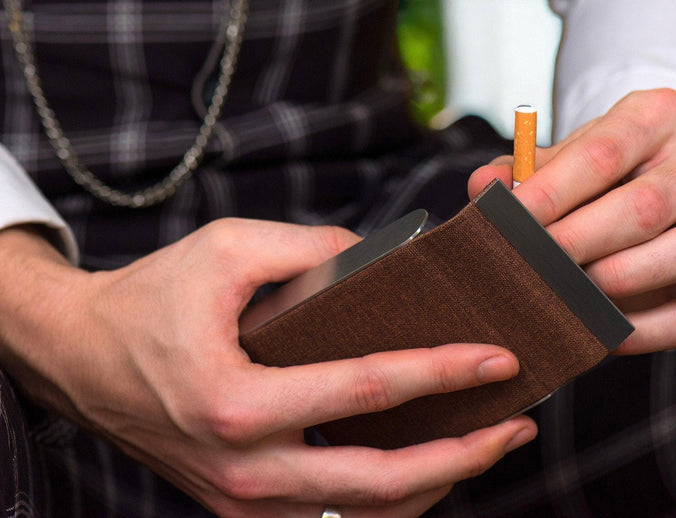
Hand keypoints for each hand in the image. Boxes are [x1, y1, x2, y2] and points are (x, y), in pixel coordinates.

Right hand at [0, 221, 535, 517]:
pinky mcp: (243, 505)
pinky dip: (386, 499)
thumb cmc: (149, 303)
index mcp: (238, 403)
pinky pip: (332, 516)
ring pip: (362, 514)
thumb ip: (313, 250)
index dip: (441, 374)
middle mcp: (245, 468)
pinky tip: (422, 468)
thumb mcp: (227, 250)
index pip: (366, 393)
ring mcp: (244, 499)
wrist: (82, 356)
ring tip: (482, 446)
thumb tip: (381, 261)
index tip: (496, 359)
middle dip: (461, 457)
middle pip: (379, 482)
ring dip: (431, 485)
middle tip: (514, 426)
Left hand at [469, 88, 675, 353]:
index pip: (603, 152)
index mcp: (656, 117)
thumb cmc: (594, 179)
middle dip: (581, 242)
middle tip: (534, 268)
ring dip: (622, 280)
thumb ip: (519, 173)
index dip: (552, 193)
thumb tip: (483, 188)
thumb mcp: (557, 162)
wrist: (652, 192)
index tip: (510, 223)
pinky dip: (650, 330)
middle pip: (646, 204)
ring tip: (571, 297)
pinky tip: (605, 335)